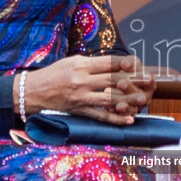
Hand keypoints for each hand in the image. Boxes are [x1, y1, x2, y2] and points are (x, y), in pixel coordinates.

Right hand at [24, 54, 151, 124]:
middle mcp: (82, 80)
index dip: (124, 63)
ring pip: (109, 98)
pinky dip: (115, 118)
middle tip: (148, 81)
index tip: (136, 63)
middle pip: (112, 80)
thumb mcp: (71, 62)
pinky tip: (129, 119)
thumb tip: (113, 63)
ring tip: (143, 100)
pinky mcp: (79, 111)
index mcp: (81, 65)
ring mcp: (81, 97)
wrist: (32, 91)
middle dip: (132, 80)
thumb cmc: (54, 74)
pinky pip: (100, 115)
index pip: (108, 62)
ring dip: (128, 100)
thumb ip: (91, 63)